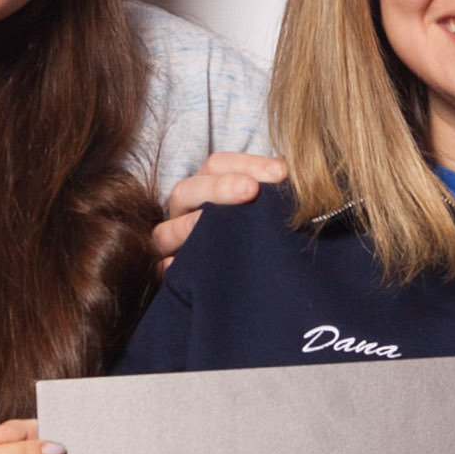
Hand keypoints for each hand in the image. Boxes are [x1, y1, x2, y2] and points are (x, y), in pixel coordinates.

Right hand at [152, 146, 287, 262]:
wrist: (246, 289)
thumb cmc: (258, 237)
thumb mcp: (264, 210)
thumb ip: (273, 194)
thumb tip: (293, 177)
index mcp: (206, 190)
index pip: (217, 165)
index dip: (247, 164)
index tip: (280, 173)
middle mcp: (184, 213)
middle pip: (188, 190)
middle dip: (219, 188)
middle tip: (251, 190)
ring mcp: (172, 244)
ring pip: (166, 230)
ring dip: (187, 225)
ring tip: (207, 222)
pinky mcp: (169, 275)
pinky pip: (161, 269)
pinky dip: (168, 266)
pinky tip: (178, 265)